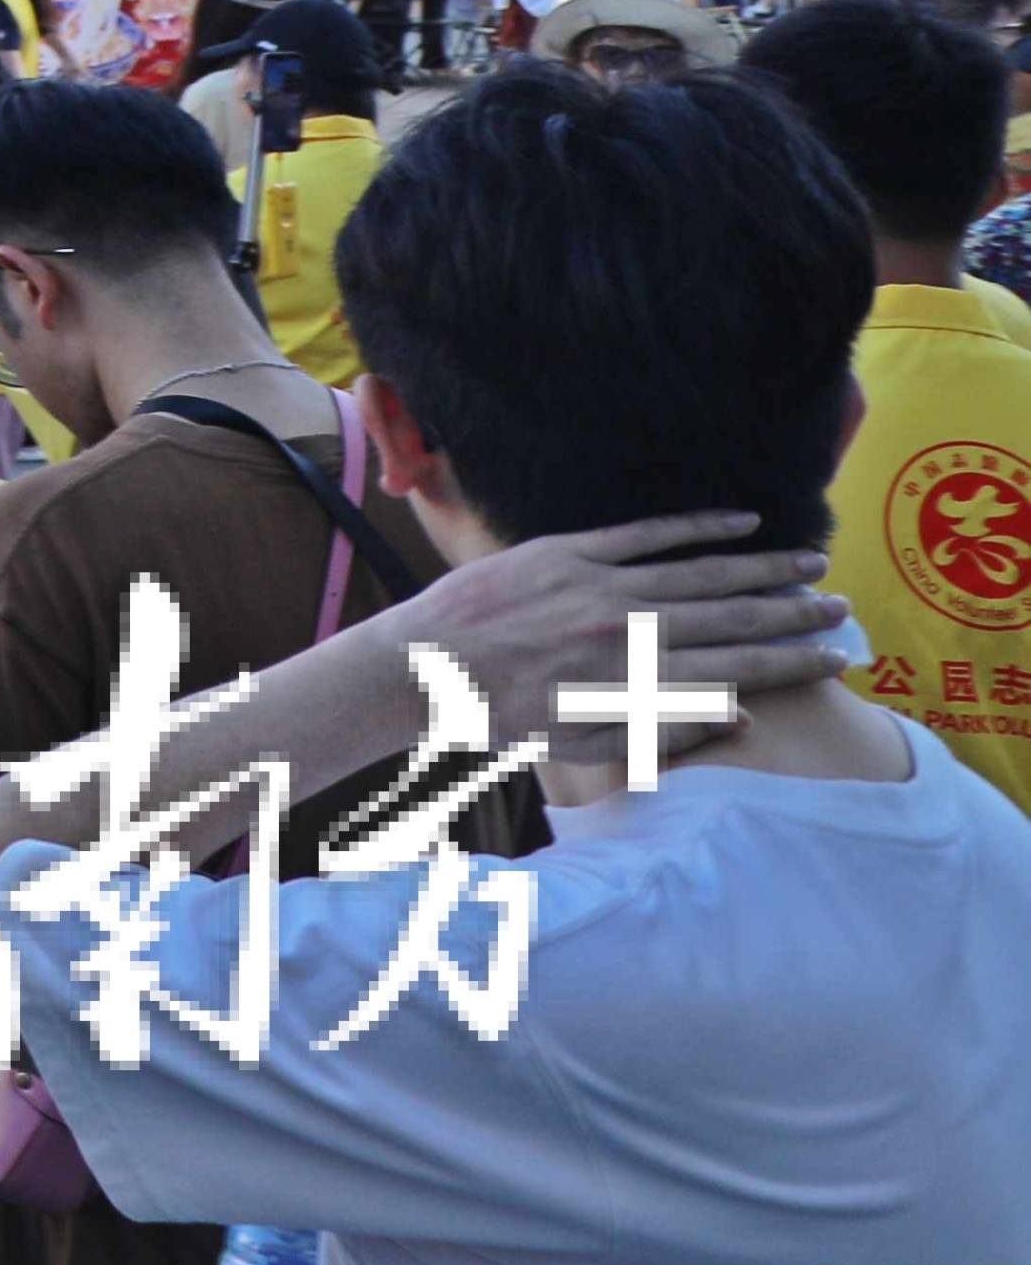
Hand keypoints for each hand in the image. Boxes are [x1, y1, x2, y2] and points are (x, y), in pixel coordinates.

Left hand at [380, 512, 852, 743]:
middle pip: (735, 618)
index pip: (739, 669)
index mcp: (640, 683)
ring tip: (810, 564)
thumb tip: (742, 714)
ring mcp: (602, 587)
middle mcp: (631, 633)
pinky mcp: (568, 552)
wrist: (424, 671)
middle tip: (841, 607)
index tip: (838, 657)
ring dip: (763, 568)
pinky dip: (699, 526)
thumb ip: (666, 730)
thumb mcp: (588, 744)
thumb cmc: (505, 719)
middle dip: (794, 613)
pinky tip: (741, 520)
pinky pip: (647, 534)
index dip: (794, 662)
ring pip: (703, 573)